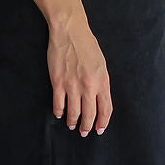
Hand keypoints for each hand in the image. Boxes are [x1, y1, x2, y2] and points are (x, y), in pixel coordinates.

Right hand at [47, 15, 112, 135]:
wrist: (70, 32)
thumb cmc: (87, 44)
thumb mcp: (101, 64)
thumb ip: (101, 82)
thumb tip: (99, 98)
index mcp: (102, 81)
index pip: (106, 109)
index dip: (103, 122)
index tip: (100, 129)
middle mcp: (89, 86)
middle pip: (90, 114)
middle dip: (87, 126)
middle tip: (84, 132)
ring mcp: (72, 85)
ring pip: (74, 112)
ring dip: (73, 122)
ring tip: (72, 125)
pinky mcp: (58, 82)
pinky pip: (58, 104)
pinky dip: (59, 112)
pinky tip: (59, 114)